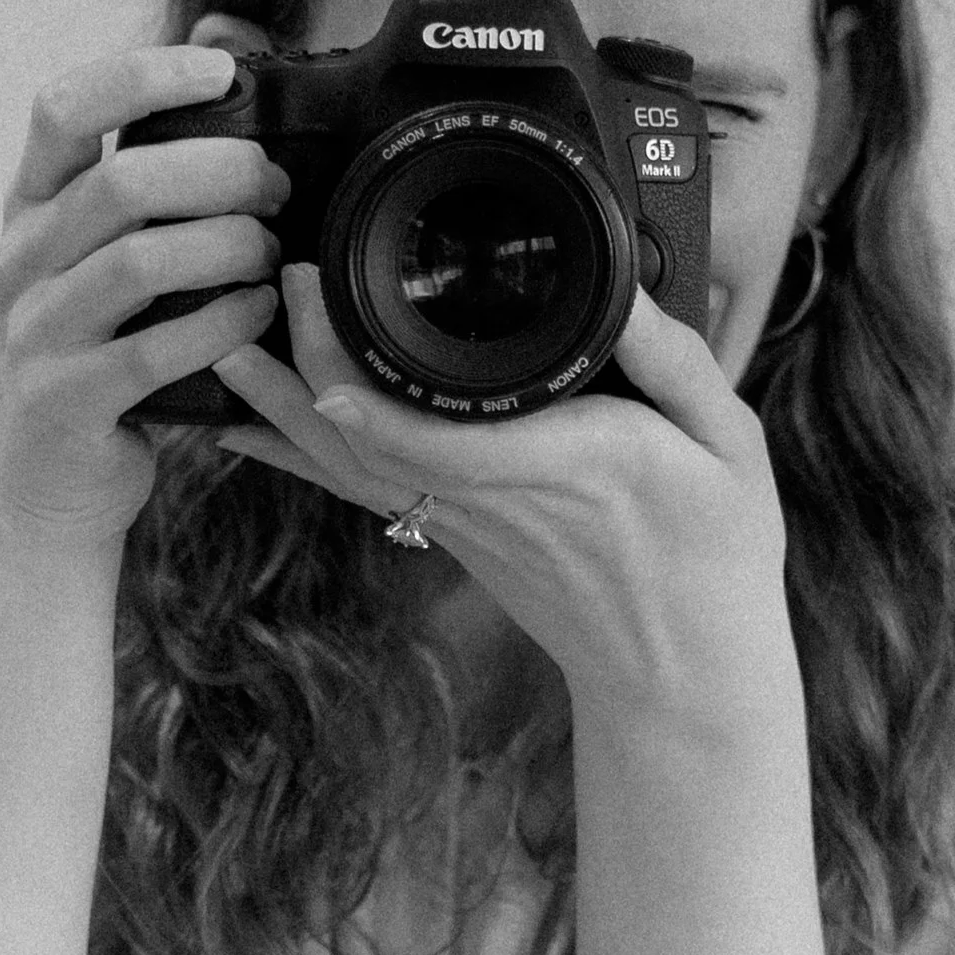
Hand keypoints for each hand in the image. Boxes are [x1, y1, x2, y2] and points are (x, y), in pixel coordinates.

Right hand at [0, 46, 289, 541]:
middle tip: (275, 186)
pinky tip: (258, 314)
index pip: (60, 109)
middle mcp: (21, 262)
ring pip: (139, 262)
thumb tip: (223, 48)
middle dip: (219, 172)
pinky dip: (222, 324)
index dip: (141, 75)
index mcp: (30, 211)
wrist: (47, 489)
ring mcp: (36, 333)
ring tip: (268, 253)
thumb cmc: (101, 356)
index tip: (219, 73)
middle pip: (121, 183)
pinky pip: (154, 349)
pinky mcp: (66, 400)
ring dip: (227, 248)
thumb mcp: (107, 260)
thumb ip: (153, 178)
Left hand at [213, 266, 801, 736]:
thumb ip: (676, 363)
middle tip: (270, 283)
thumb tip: (628, 291)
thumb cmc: (715, 557)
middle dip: (305, 365)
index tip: (317, 320)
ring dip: (281, 407)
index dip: (364, 390)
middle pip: (369, 438)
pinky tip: (251, 426)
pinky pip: (362, 491)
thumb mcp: (730, 446)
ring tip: (224, 346)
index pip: (439, 433)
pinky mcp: (455, 533)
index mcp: (563, 462)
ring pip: (351, 466)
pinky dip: (301, 455)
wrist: (683, 671)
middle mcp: (495, 495)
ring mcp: (464, 521)